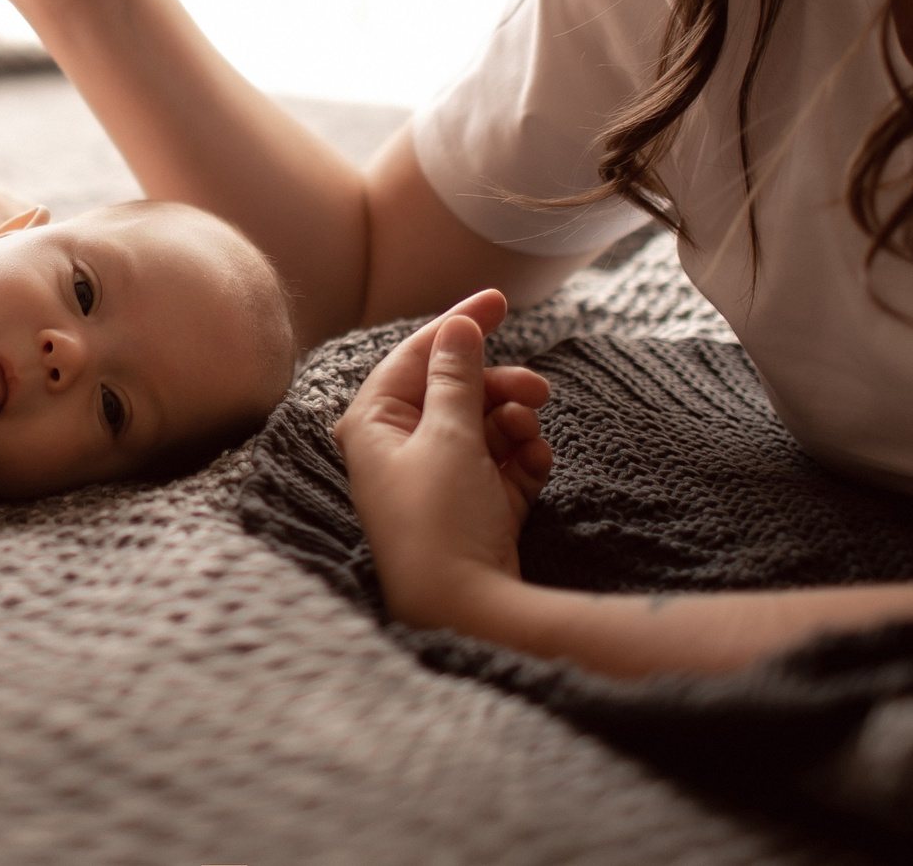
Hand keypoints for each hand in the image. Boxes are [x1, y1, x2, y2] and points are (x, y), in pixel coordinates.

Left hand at [335, 291, 551, 625]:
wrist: (463, 611)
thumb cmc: (439, 520)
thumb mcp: (449, 436)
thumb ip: (454, 376)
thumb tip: (455, 328)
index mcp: (374, 424)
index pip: (414, 355)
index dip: (457, 325)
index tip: (500, 300)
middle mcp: (400, 449)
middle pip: (455, 390)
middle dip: (498, 384)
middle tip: (539, 388)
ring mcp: (438, 479)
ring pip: (485, 425)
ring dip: (514, 421)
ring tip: (532, 434)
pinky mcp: (473, 507)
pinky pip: (502, 463)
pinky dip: (522, 457)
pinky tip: (535, 462)